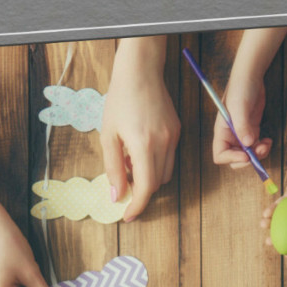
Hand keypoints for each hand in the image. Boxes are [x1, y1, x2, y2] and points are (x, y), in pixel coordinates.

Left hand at [101, 44, 179, 221]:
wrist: (140, 71)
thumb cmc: (120, 100)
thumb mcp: (108, 135)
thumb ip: (113, 168)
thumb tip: (116, 196)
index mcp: (144, 146)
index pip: (146, 187)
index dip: (138, 205)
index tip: (128, 215)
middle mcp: (163, 144)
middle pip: (157, 183)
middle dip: (141, 190)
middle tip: (122, 182)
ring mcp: (174, 137)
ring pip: (165, 173)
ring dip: (149, 176)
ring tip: (129, 160)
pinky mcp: (177, 131)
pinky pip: (169, 158)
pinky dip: (156, 163)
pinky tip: (139, 149)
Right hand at [212, 71, 271, 167]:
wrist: (251, 77)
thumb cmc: (241, 88)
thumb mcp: (240, 106)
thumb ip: (243, 126)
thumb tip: (248, 144)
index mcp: (222, 131)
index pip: (220, 155)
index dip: (232, 159)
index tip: (246, 155)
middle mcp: (230, 135)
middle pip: (234, 158)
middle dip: (248, 159)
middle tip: (259, 151)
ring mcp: (242, 134)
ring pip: (248, 155)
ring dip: (258, 154)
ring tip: (266, 144)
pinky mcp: (252, 130)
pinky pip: (256, 147)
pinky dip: (263, 148)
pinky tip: (268, 141)